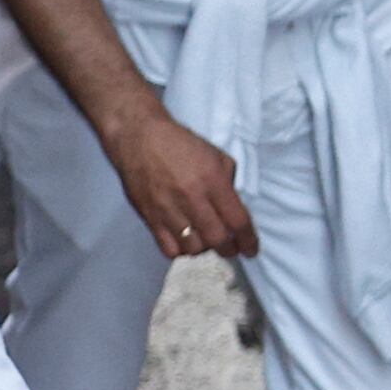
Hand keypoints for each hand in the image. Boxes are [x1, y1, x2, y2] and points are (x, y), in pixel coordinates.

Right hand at [101, 101, 256, 261]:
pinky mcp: (150, 218)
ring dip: (204, 248)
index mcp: (212, 180)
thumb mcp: (215, 155)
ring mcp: (169, 210)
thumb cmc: (180, 144)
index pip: (237, 220)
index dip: (248, 240)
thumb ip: (228, 183)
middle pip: (217, 239)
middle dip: (229, 249)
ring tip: (205, 241)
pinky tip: (184, 241)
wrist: (139, 139)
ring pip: (194, 248)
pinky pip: (169, 248)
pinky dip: (181, 250)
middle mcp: (192, 199)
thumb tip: (231, 208)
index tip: (251, 249)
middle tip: (231, 249)